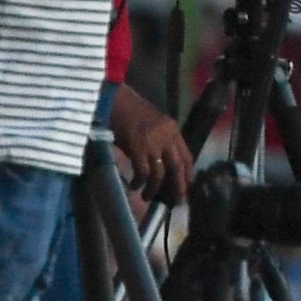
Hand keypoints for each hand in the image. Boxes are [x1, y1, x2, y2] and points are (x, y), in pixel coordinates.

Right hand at [107, 83, 190, 201]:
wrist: (113, 99)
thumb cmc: (128, 111)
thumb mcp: (151, 124)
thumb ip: (160, 140)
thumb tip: (162, 163)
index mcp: (173, 129)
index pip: (187, 155)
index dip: (188, 173)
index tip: (187, 186)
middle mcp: (167, 136)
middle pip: (178, 166)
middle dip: (179, 186)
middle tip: (177, 201)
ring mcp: (153, 142)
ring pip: (160, 172)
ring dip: (155, 188)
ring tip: (148, 197)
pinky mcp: (138, 147)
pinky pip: (143, 171)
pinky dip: (140, 181)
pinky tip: (135, 185)